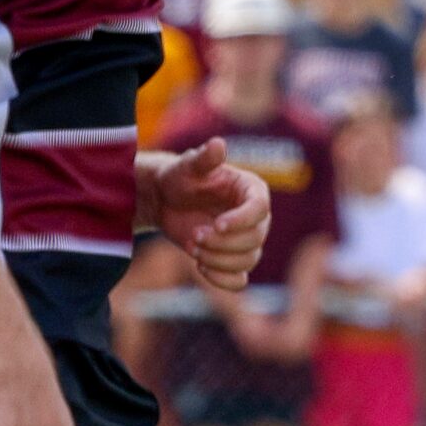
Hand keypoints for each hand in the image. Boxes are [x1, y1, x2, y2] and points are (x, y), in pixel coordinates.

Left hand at [153, 140, 269, 292]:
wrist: (165, 200)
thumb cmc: (179, 177)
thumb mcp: (187, 166)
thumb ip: (204, 158)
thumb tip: (218, 144)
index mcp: (252, 191)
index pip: (260, 211)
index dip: (241, 221)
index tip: (216, 224)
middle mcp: (255, 218)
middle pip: (255, 240)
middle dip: (223, 242)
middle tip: (195, 235)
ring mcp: (246, 240)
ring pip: (247, 261)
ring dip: (218, 259)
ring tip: (193, 247)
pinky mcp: (233, 259)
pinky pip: (239, 280)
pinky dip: (222, 279)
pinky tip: (201, 268)